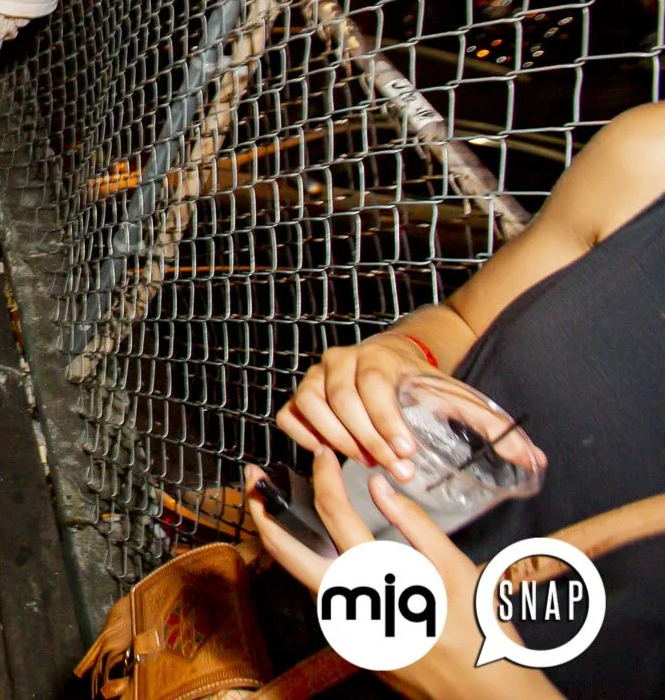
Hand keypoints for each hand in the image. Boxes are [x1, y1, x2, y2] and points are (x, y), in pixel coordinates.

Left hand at [247, 450, 556, 699]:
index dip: (323, 477)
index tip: (321, 454)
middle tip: (253, 478)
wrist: (483, 699)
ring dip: (281, 537)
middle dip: (262, 510)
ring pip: (298, 575)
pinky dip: (311, 563)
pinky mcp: (348, 641)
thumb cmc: (481, 636)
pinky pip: (321, 595)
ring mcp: (342, 627)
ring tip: (276, 503)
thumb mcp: (457, 571)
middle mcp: (347, 605)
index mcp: (375, 580)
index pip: (334, 515)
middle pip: (284, 551)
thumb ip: (415, 525)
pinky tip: (319, 544)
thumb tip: (379, 486)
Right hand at [279, 334, 474, 476]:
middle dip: (368, 439)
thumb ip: (493, 427)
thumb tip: (534, 457)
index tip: (404, 450)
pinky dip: (306, 437)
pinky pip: (291, 416)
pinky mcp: (301, 394)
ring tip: (367, 461)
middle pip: (342, 399)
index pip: (373, 386)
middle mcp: (341, 361)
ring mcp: (316, 377)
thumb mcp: (457, 398)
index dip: (385, 420)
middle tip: (393, 468)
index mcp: (379, 358)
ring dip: (338, 439)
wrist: (394, 359)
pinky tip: (332, 454)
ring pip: (311, 405)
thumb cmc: (421, 385)